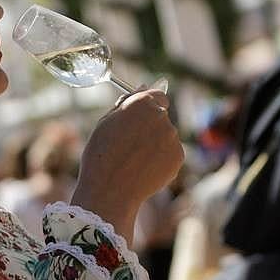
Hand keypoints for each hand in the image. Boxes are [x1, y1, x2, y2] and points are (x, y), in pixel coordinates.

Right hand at [72, 90, 183, 240]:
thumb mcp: (106, 123)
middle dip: (151, 128)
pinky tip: (144, 170)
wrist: (110, 191)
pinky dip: (161, 161)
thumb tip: (143, 88)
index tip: (144, 117)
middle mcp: (161, 116)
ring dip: (156, 145)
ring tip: (135, 161)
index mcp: (141, 103)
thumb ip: (127, 104)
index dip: (150, 106)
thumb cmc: (101, 156)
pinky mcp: (179, 157)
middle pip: (161, 117)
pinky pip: (171, 154)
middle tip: (132, 146)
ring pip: (166, 137)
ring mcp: (172, 137)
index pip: (157, 95)